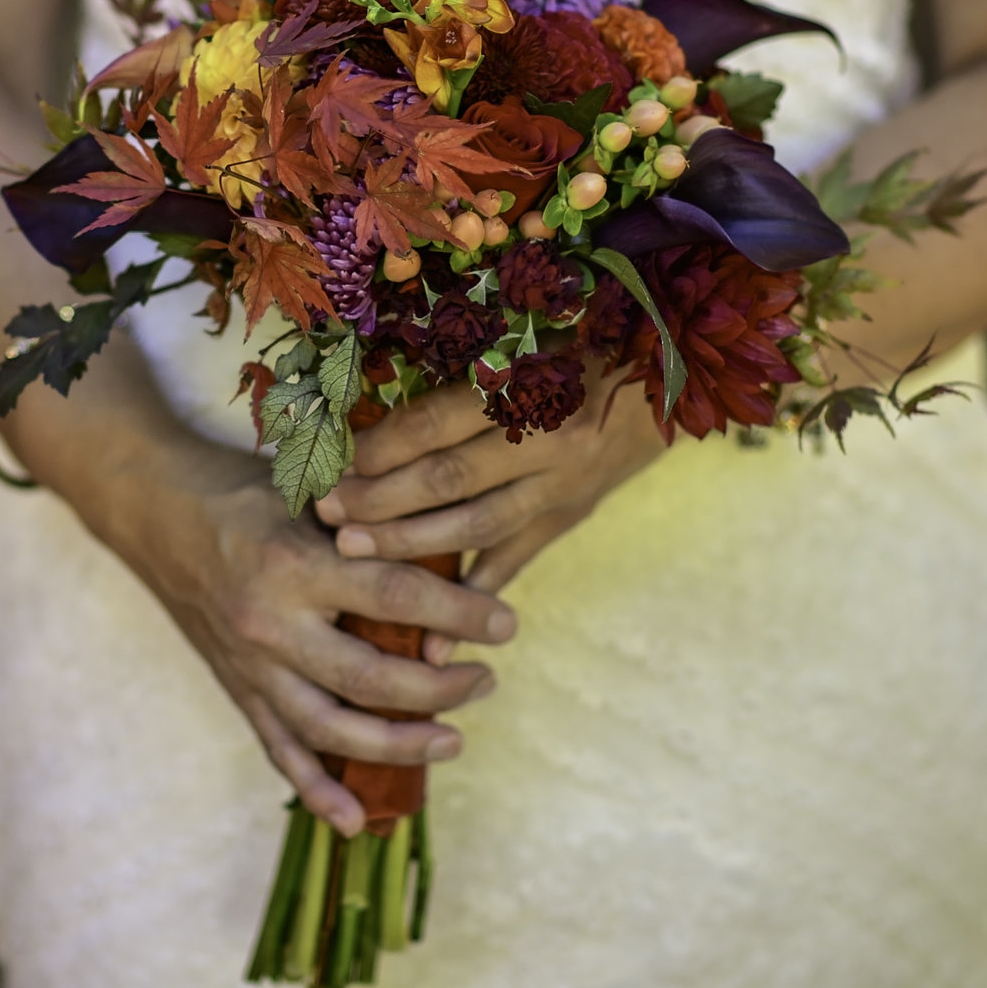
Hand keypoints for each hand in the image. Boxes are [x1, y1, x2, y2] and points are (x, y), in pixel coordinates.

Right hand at [79, 436, 517, 836]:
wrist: (151, 507)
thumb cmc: (242, 489)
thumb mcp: (308, 488)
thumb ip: (371, 517)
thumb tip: (451, 535)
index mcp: (295, 565)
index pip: (394, 597)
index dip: (459, 613)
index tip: (507, 625)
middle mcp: (270, 625)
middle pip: (371, 678)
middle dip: (439, 690)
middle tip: (485, 682)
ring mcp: (250, 667)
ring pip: (330, 730)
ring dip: (397, 746)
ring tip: (452, 741)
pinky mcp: (235, 690)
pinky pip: (279, 752)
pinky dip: (316, 791)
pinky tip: (354, 821)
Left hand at [314, 374, 668, 652]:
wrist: (660, 382)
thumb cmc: (572, 351)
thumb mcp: (519, 346)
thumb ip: (458, 381)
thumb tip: (376, 420)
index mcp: (527, 386)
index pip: (437, 423)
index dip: (379, 446)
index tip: (332, 461)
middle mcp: (543, 441)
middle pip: (447, 478)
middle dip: (380, 500)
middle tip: (326, 513)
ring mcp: (557, 487)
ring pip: (474, 526)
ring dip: (409, 545)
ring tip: (352, 553)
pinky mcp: (567, 519)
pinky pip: (513, 565)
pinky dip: (470, 603)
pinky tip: (430, 641)